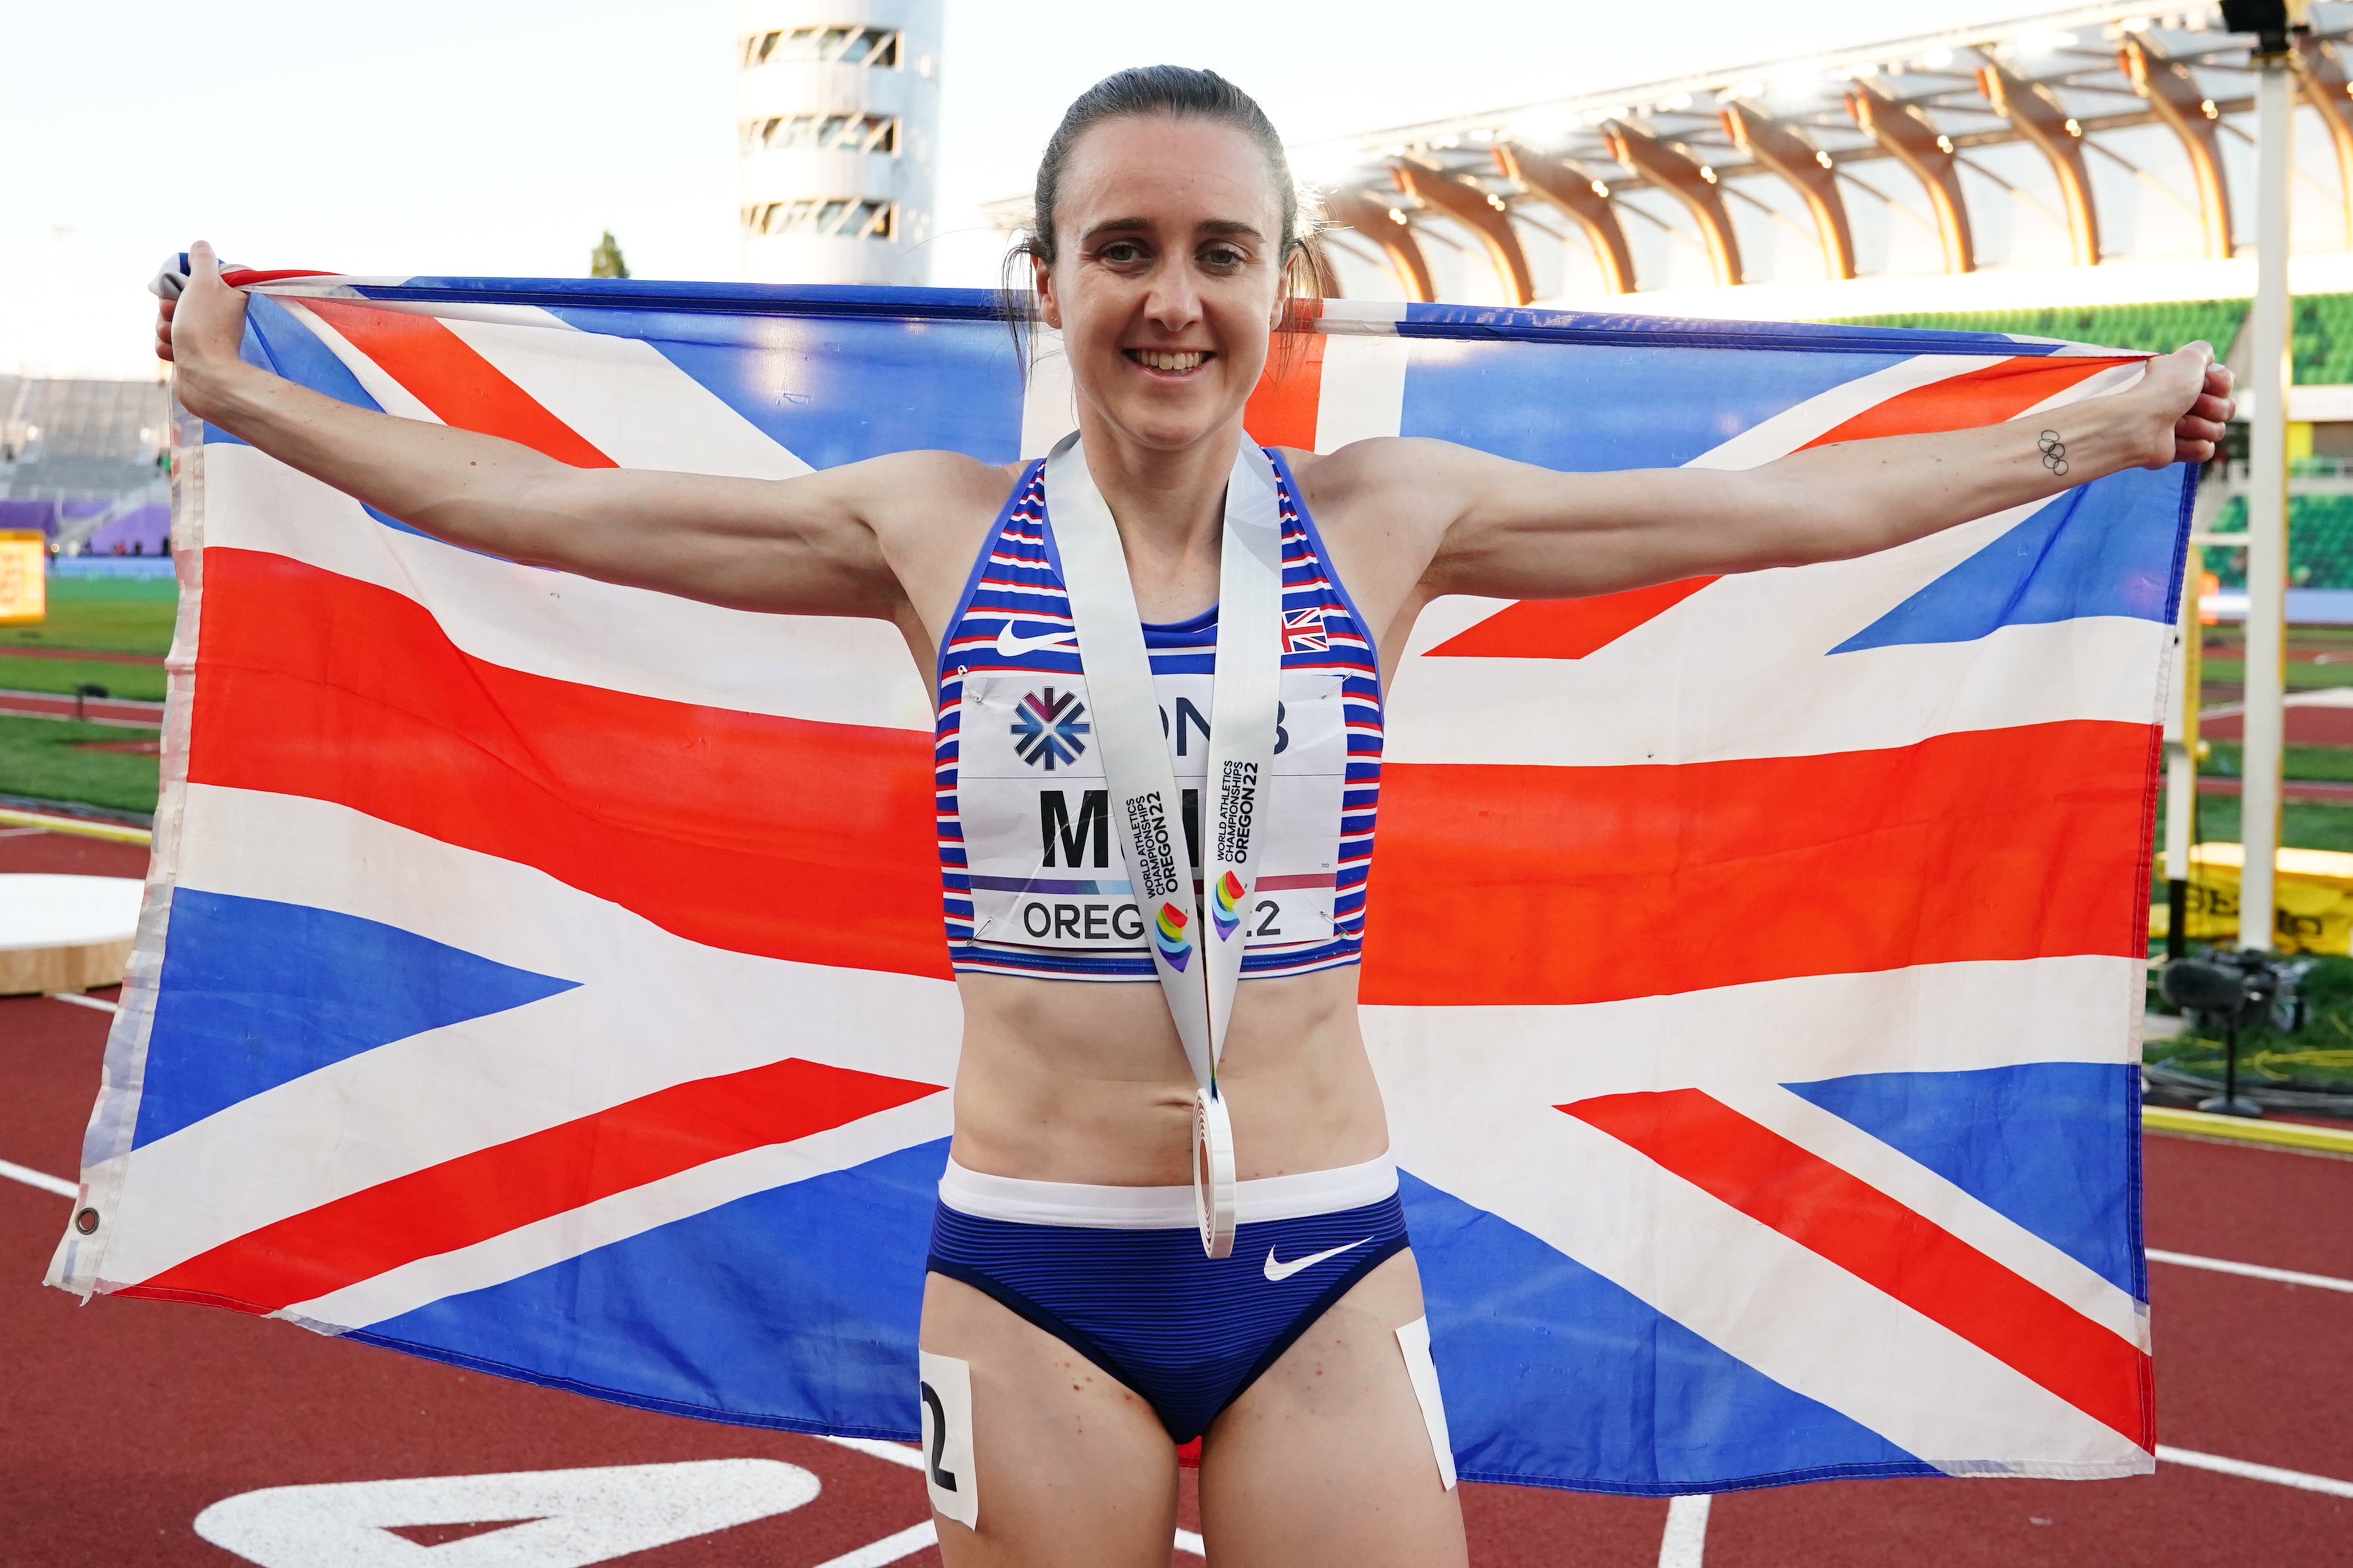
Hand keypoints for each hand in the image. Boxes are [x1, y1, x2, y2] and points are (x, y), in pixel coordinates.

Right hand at [160, 242, 252, 419]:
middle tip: (178, 315)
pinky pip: (166, 343)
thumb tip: (200, 245)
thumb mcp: (205, 282)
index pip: (188, 277)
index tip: (181, 290)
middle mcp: (217, 314)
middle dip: (168, 308)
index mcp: (226, 294)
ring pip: (166, 321)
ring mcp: (203, 335)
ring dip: (165, 329)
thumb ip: (202, 260)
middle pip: (174, 299)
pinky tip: (177, 355)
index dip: (178, 283)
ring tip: (179, 340)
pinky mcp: (191, 355)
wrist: (206, 379)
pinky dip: (167, 348)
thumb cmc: (205, 327)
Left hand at [2137, 341, 2234, 468]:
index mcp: (2188, 381)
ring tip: (2174, 424)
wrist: (2139, 423)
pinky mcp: (2179, 450)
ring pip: (2218, 431)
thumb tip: (2209, 359)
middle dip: (2211, 407)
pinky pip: (2205, 450)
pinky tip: (2172, 441)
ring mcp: (2184, 428)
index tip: (2201, 383)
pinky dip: (2191, 446)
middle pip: (2227, 409)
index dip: (2220, 385)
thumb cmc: (2163, 389)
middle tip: (2187, 405)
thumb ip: (2203, 351)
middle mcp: (2186, 403)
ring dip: (2198, 426)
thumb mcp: (2189, 357)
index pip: (2227, 384)